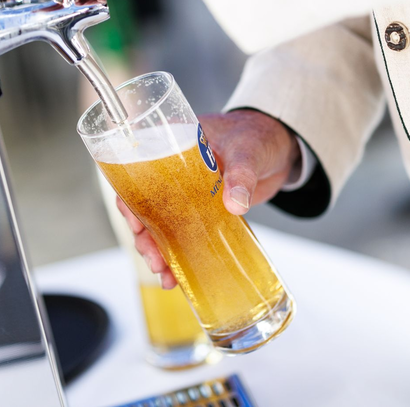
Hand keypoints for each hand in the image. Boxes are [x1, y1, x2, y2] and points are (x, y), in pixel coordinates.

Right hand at [116, 110, 300, 287]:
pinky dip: (179, 252)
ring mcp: (185, 191)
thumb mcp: (248, 151)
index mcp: (171, 143)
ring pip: (160, 223)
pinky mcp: (201, 209)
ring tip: (165, 274)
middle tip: (154, 259)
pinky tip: (178, 273)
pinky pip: (183, 231)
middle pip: (143, 205)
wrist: (280, 146)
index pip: (136, 173)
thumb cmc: (257, 135)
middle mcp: (171, 169)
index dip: (129, 200)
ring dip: (158, 249)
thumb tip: (235, 204)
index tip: (136, 224)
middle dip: (144, 236)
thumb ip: (242, 175)